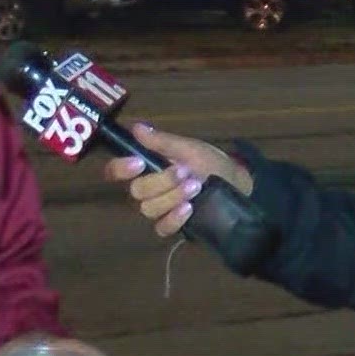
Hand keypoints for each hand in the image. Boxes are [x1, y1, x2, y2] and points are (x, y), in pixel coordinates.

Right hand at [101, 123, 252, 238]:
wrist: (237, 186)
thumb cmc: (211, 163)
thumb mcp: (190, 149)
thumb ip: (163, 142)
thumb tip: (137, 128)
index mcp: (148, 167)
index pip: (117, 171)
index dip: (120, 168)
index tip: (138, 162)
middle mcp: (149, 189)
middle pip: (136, 191)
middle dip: (161, 181)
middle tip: (185, 171)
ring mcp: (159, 209)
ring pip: (149, 209)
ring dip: (172, 196)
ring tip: (196, 187)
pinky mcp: (172, 226)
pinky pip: (162, 227)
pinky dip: (174, 218)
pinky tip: (189, 209)